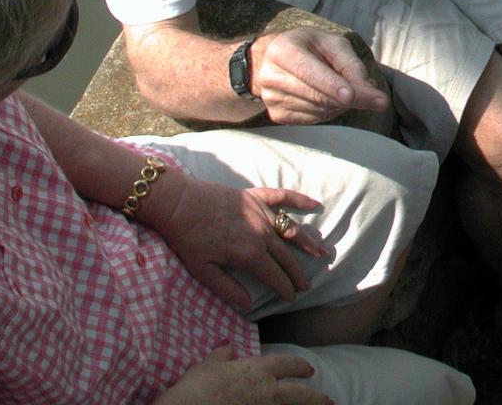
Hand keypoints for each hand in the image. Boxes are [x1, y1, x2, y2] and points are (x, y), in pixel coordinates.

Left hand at [152, 171, 328, 310]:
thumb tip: (248, 304)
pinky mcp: (257, 196)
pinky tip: (315, 203)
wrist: (180, 204)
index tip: (292, 297)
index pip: (275, 275)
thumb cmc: (188, 239)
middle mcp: (262, 233)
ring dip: (308, 242)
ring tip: (321, 252)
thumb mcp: (203, 271)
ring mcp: (262, 212)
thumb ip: (227, 289)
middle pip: (286, 256)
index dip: (285, 288)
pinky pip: (284, 196)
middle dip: (298, 272)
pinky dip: (300, 199)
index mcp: (249, 253)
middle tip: (307, 284)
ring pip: (290, 230)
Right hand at [153, 346, 329, 404]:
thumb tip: (228, 347)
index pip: (287, 364)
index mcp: (257, 371)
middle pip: (299, 394)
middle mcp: (266, 392)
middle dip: (316, 398)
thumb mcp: (206, 366)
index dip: (299, 366)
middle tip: (328, 400)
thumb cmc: (194, 388)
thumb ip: (221, 355)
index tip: (309, 370)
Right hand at [253, 27, 390, 124]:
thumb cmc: (311, 47)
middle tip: (381, 102)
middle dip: (352, 99)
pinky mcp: (277, 115)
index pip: (309, 72)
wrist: (275, 59)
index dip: (331, 85)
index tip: (352, 96)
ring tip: (347, 90)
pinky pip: (313, 119)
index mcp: (283, 50)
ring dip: (342, 104)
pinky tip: (332, 99)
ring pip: (318, 110)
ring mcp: (271, 99)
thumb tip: (369, 90)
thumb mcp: (332, 44)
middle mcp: (271, 76)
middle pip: (316, 95)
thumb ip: (351, 64)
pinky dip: (331, 112)